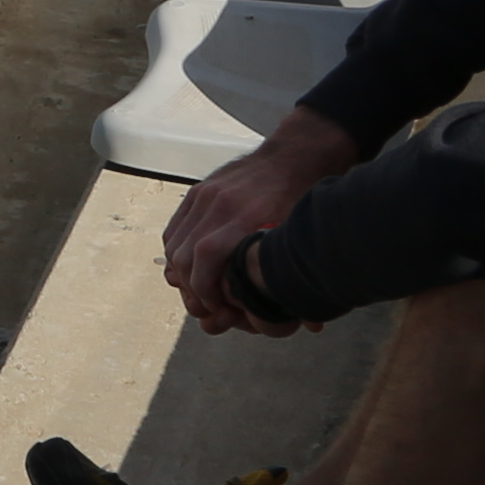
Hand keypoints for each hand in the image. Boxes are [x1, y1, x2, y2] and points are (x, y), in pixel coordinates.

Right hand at [156, 110, 347, 331]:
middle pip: (183, 256)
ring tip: (203, 290)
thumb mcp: (304, 238)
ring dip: (182, 275)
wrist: (294, 156)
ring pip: (174, 246)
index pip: (205, 257)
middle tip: (210, 307)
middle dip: (192, 290)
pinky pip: (174, 231)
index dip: (205, 290)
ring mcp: (204, 195)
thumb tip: (310, 328)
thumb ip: (300, 279)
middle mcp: (218, 204)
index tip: (219, 308)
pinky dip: (178, 255)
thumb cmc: (304, 199)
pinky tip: (195, 268)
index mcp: (246, 215)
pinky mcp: (197, 192)